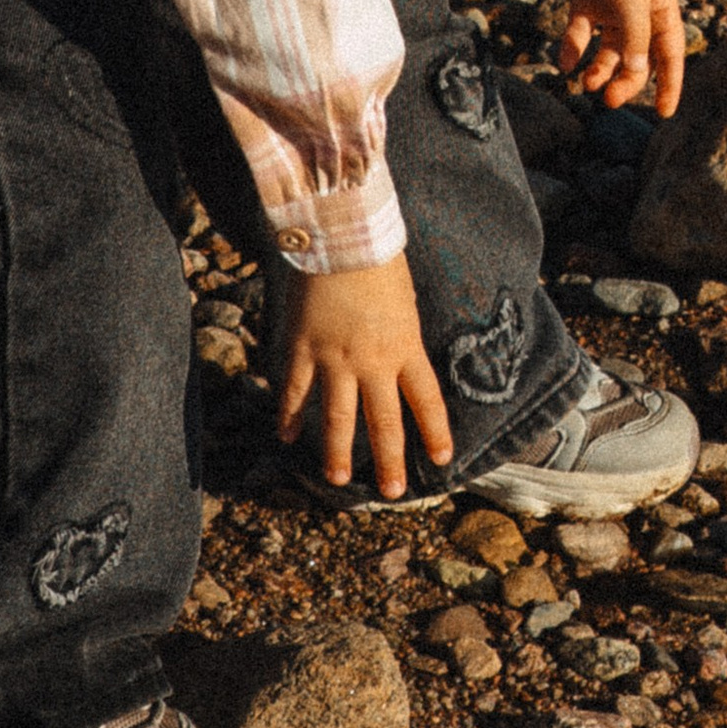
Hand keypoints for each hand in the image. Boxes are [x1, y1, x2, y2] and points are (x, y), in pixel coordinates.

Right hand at [276, 255, 451, 496]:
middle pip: (383, 422)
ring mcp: (334, 359)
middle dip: (389, 460)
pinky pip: (294, 391)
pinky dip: (288, 415)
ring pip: (337, 419)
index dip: (435, 432)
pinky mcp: (302, 348)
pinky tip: (285, 437)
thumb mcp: (405, 302)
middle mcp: (372, 361)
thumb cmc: (380, 260)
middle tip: (393, 492)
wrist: (342, 235)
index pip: (426, 400)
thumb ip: (401, 337)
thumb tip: (397, 361)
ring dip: (337, 453)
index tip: (442, 459)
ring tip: (339, 480)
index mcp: (405, 346)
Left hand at [555, 0, 685, 115]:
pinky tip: (565, 64)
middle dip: (625, 81)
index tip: (665, 113)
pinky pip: (581, 35)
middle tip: (607, 100)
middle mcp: (639, 11)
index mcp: (661, 8)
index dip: (670, 83)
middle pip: (636, 58)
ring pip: (608, 50)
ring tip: (585, 82)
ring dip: (599, 69)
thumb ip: (635, 38)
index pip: (671, 53)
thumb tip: (638, 72)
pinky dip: (573, 50)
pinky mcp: (585, 1)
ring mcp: (611, 7)